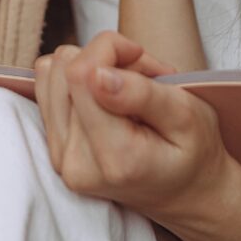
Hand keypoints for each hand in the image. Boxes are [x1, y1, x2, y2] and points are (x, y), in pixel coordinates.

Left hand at [34, 31, 176, 187]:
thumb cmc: (194, 153)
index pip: (81, 74)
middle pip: (65, 69)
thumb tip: (96, 74)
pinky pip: (47, 89)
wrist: (184, 192)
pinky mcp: (54, 148)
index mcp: (114, 157)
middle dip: (106, 58)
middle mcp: (76, 162)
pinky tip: (107, 95)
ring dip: (91, 67)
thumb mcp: (189, 117)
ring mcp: (60, 157)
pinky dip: (78, 80)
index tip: (142, 59)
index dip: (111, 49)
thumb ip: (142, 95)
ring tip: (126, 86)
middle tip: (143, 78)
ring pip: (51, 73)